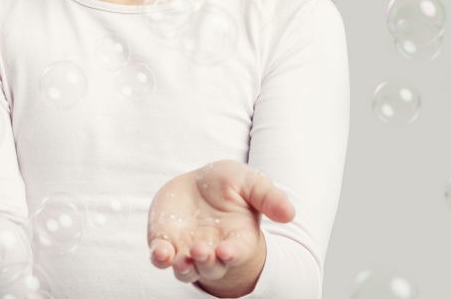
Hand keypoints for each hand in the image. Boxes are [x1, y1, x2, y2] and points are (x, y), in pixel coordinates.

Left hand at [146, 159, 294, 290]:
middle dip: (206, 261)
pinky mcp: (165, 242)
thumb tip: (290, 214)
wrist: (197, 183)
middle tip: (201, 250)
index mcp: (237, 239)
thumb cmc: (228, 185)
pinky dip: (160, 258)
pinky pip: (161, 257)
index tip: (227, 251)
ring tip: (182, 258)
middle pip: (211, 266)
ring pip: (186, 269)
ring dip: (184, 267)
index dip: (232, 254)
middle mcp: (213, 250)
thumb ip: (268, 197)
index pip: (236, 252)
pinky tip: (161, 252)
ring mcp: (187, 249)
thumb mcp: (250, 182)